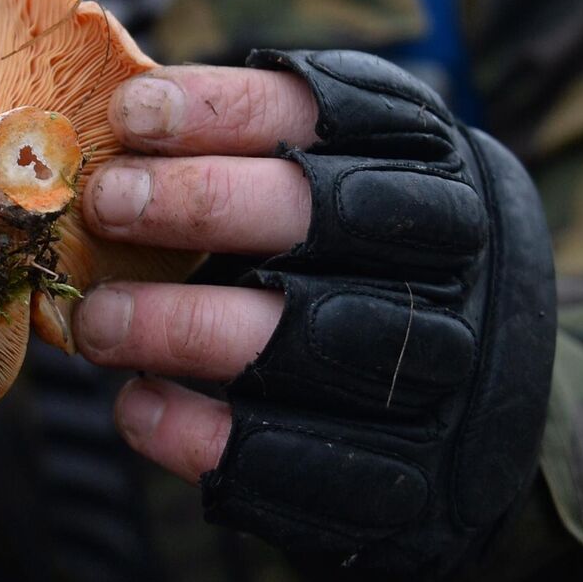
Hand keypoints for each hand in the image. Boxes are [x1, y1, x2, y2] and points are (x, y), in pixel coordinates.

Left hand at [75, 50, 557, 580]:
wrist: (483, 392)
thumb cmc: (361, 249)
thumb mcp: (343, 164)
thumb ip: (254, 135)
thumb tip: (118, 115)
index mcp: (426, 160)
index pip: (327, 114)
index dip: (223, 110)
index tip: (130, 113)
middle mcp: (447, 257)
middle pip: (323, 214)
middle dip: (201, 203)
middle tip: (105, 203)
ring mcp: (437, 369)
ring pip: (304, 337)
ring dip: (183, 325)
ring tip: (99, 322)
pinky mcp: (406, 471)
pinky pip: (295, 456)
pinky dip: (203, 432)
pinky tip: (139, 405)